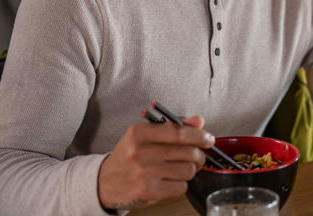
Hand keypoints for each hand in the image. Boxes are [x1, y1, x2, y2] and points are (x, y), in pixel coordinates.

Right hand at [97, 115, 214, 210]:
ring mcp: (144, 172)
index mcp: (139, 133)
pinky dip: (181, 184)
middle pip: (188, 152)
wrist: (104, 182)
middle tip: (198, 157)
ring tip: (181, 169)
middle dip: (199, 155)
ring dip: (190, 171)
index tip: (209, 139)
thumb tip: (200, 121)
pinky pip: (181, 187)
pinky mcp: (148, 191)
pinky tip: (171, 181)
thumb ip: (173, 126)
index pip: (179, 132)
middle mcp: (141, 151)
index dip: (199, 135)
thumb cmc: (129, 156)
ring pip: (188, 170)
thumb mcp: (145, 135)